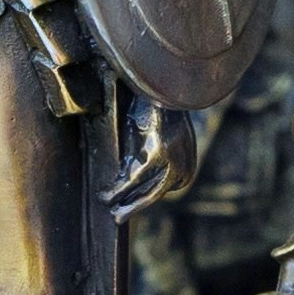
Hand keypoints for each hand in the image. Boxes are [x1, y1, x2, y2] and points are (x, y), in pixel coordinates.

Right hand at [99, 90, 196, 219]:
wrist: (162, 78)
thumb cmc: (158, 104)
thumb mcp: (162, 132)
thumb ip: (156, 152)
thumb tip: (135, 169)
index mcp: (188, 160)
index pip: (165, 187)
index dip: (141, 193)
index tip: (124, 195)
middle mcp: (184, 162)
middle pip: (156, 194)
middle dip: (134, 206)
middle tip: (117, 217)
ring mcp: (174, 158)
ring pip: (146, 191)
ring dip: (124, 202)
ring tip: (105, 203)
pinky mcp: (159, 152)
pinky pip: (135, 178)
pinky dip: (118, 187)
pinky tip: (105, 192)